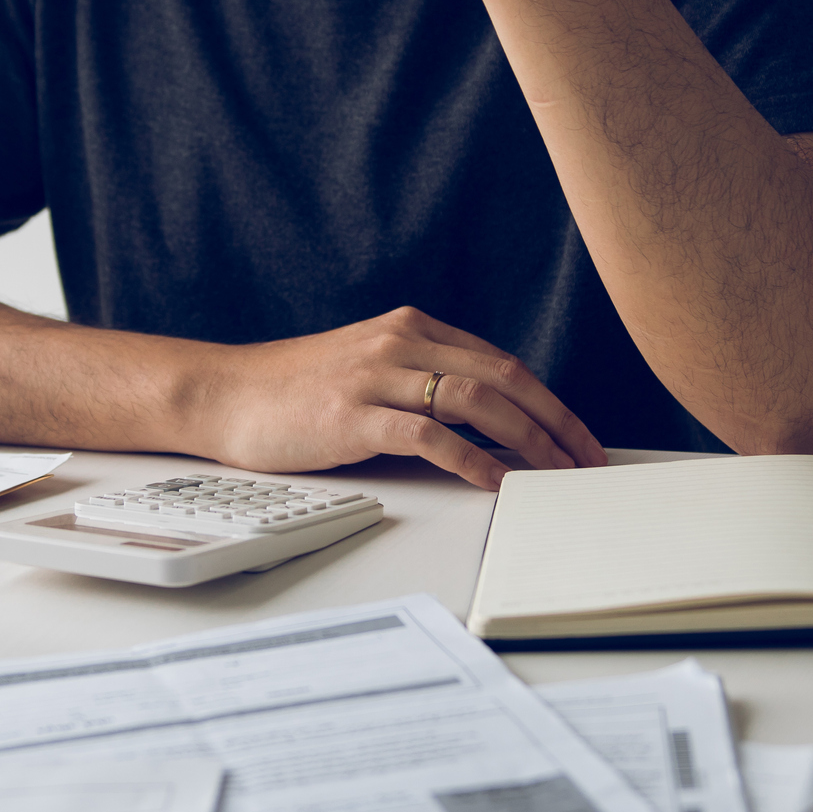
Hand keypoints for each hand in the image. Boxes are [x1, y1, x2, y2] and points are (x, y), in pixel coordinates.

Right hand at [187, 306, 607, 489]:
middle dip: (557, 423)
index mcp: (411, 328)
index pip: (503, 362)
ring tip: (556, 475)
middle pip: (504, 377)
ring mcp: (377, 376)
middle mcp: (401, 342)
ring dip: (530, 441)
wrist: (223, 394)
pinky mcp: (354, 415)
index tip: (580, 439)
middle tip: (589, 462)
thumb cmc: (294, 392)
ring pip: (478, 401)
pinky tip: (496, 483)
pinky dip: (474, 460)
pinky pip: (431, 436)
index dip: (550, 402)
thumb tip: (488, 425)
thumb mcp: (368, 368)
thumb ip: (422, 381)